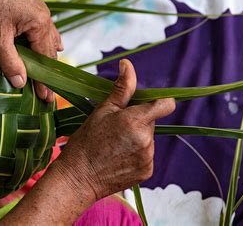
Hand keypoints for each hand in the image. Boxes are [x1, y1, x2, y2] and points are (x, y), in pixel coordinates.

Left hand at [0, 0, 62, 101]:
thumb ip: (10, 61)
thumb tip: (21, 83)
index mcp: (40, 23)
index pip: (45, 58)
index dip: (45, 80)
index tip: (46, 98)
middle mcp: (44, 16)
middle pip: (50, 50)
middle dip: (47, 71)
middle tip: (46, 93)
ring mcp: (39, 9)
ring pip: (48, 39)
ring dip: (47, 56)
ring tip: (49, 75)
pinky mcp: (31, 6)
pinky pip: (44, 29)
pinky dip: (45, 41)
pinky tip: (52, 47)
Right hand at [54, 59, 175, 200]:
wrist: (78, 177)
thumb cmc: (86, 142)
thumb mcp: (102, 111)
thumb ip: (121, 88)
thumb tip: (127, 65)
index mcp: (135, 121)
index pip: (165, 105)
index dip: (159, 101)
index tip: (147, 103)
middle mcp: (146, 140)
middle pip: (152, 122)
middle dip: (138, 121)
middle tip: (115, 127)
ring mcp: (148, 158)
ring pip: (149, 139)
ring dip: (137, 138)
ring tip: (114, 144)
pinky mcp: (147, 172)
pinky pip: (146, 155)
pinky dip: (136, 154)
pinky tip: (118, 157)